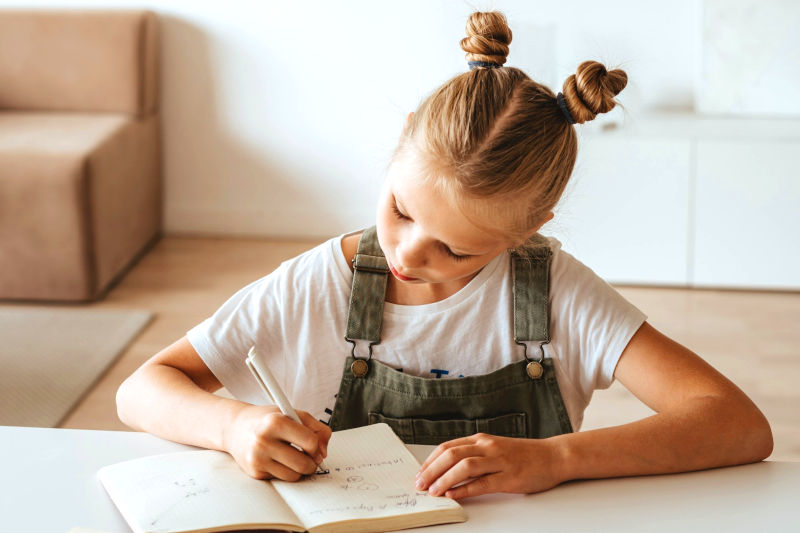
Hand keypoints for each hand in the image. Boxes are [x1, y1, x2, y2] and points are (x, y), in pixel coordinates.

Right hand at [224, 404, 331, 480]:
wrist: (235, 427)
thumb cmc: (267, 420)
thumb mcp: (292, 413)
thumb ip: (316, 427)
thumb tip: (323, 452)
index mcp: (275, 422)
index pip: (310, 442)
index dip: (317, 446)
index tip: (314, 446)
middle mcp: (264, 441)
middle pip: (303, 464)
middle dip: (312, 463)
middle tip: (310, 457)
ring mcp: (258, 458)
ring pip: (294, 476)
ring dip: (300, 470)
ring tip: (295, 457)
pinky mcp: (255, 472)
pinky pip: (281, 479)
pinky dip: (285, 471)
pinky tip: (279, 460)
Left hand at [414, 433, 563, 499]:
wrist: (553, 456)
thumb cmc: (523, 455)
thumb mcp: (494, 449)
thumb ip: (474, 455)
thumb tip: (447, 470)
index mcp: (481, 440)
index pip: (448, 447)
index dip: (430, 461)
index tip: (420, 473)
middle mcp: (488, 447)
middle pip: (451, 455)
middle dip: (431, 470)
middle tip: (420, 483)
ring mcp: (499, 461)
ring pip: (464, 466)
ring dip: (445, 479)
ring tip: (433, 491)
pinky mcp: (509, 477)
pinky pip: (483, 483)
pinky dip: (465, 489)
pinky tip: (454, 495)